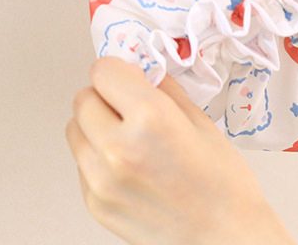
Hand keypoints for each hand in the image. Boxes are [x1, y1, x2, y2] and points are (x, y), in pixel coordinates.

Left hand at [66, 57, 295, 244]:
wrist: (222, 237)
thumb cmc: (222, 184)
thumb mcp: (202, 122)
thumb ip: (167, 92)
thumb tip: (145, 73)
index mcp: (150, 118)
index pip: (104, 72)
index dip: (120, 69)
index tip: (132, 74)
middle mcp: (118, 148)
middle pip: (84, 98)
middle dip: (106, 94)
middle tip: (130, 101)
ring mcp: (100, 179)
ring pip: (74, 130)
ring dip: (96, 123)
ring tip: (128, 132)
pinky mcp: (94, 203)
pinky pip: (81, 162)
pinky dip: (98, 154)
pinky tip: (130, 161)